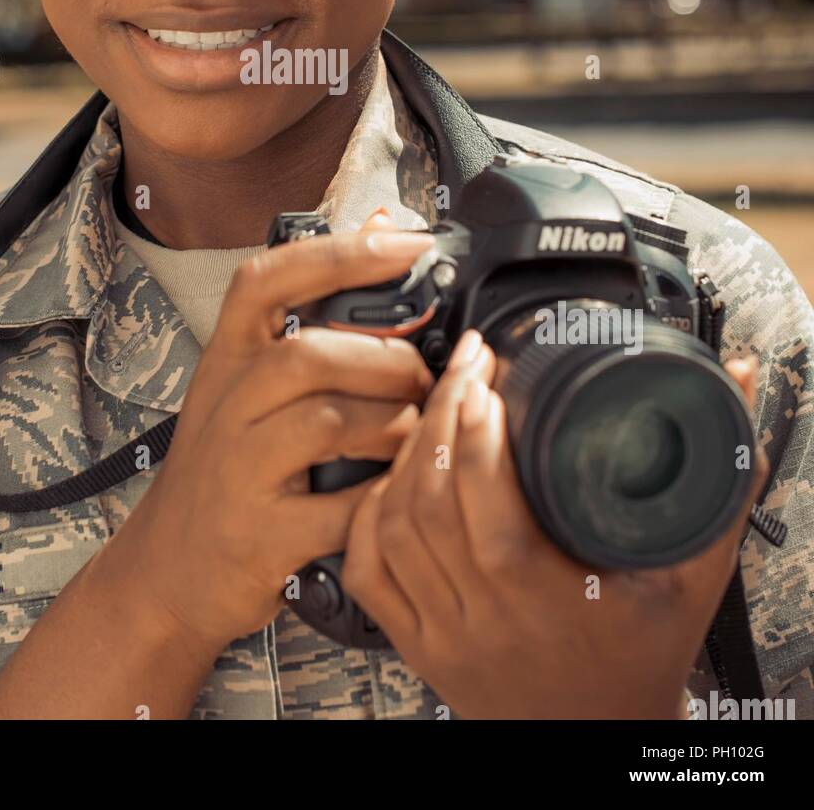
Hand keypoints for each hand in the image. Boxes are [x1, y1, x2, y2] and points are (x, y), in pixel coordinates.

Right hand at [116, 219, 436, 656]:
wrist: (164, 571)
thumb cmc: (226, 466)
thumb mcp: (249, 384)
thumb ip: (313, 311)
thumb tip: (379, 223)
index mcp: (226, 359)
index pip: (266, 280)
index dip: (340, 254)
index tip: (407, 243)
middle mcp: (225, 406)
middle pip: (312, 354)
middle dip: (387, 359)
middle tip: (424, 376)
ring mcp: (239, 472)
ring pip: (331, 422)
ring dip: (394, 424)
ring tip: (416, 431)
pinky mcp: (262, 536)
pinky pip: (342, 507)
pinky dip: (384, 497)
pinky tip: (396, 492)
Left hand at [342, 329, 768, 719]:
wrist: (601, 741)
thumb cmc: (645, 658)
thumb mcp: (693, 578)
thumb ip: (718, 486)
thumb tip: (739, 384)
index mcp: (550, 601)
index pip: (491, 506)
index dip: (479, 433)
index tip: (489, 375)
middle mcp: (487, 619)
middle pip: (434, 501)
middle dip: (442, 416)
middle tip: (465, 365)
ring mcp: (443, 634)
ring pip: (396, 528)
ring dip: (408, 455)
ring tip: (436, 406)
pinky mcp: (416, 645)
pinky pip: (369, 573)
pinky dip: (370, 514)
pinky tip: (392, 474)